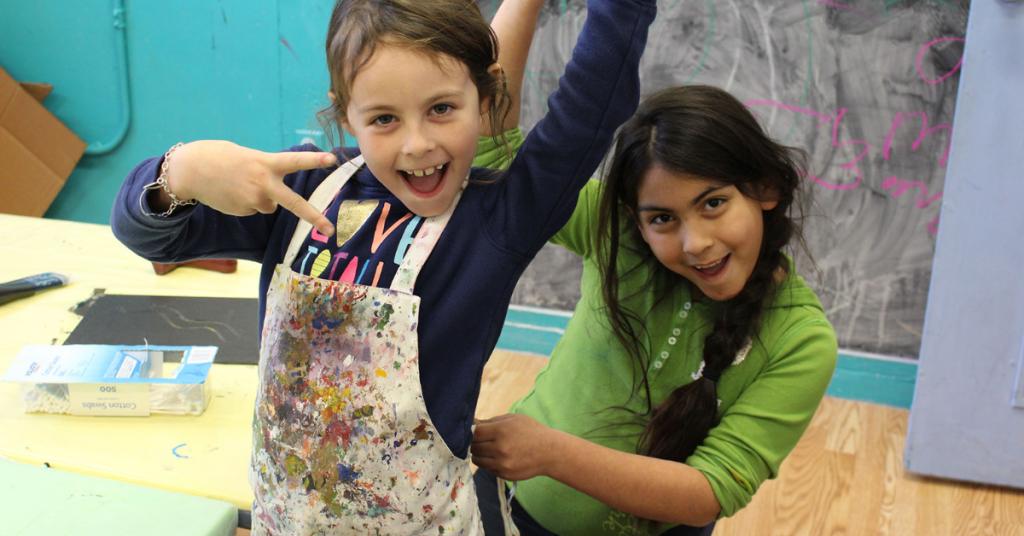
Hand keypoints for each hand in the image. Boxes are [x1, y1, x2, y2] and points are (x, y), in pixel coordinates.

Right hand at [164, 140, 336, 234]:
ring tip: (239, 184)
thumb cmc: (220, 157)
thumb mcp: (247, 156)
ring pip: (269, 204)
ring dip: (261, 197)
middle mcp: (263, 184)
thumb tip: (275, 195)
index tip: (332, 160)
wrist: (191, 170)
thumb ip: (266, 170)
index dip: (314, 161)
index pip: (295, 161)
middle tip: (330, 229)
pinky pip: (254, 208)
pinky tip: (232, 192)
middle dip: (314, 217)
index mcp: (265, 163)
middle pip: (294, 204)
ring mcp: (253, 200)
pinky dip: (247, 202)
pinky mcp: (244, 211)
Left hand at [472, 413, 559, 480]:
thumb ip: (490, 421)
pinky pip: (487, 468)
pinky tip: (498, 457)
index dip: (470, 431)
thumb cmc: (531, 431)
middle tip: (480, 439)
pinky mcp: (504, 474)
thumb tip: (470, 423)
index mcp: (501, 431)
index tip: (472, 430)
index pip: (474, 433)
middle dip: (474, 442)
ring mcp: (502, 463)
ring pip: (477, 459)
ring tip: (489, 448)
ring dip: (479, 454)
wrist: (550, 452)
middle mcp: (500, 448)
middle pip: (473, 447)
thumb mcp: (512, 419)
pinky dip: (488, 463)